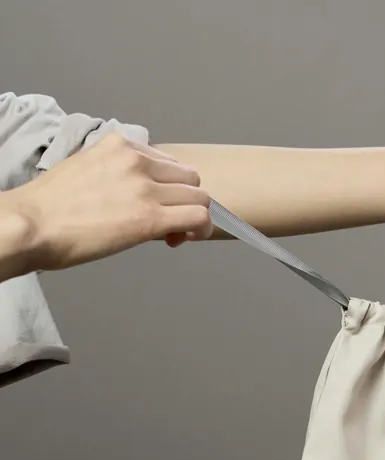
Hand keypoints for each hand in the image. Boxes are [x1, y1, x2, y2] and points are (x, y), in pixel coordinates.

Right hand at [5, 133, 213, 272]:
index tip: (158, 206)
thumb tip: (145, 197)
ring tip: (173, 234)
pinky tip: (181, 239)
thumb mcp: (89, 171)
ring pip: (200, 198)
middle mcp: (136, 160)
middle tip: (169, 224)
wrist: (33, 225)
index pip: (168, 164)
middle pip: (190, 179)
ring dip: (194, 218)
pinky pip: (198, 217)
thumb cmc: (53, 207)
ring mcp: (145, 187)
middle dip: (184, 202)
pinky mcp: (150, 216)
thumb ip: (121, 176)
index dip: (170, 188)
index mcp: (120, 145)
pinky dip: (199, 229)